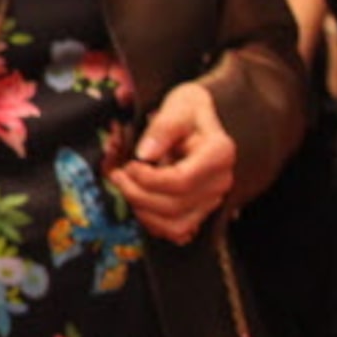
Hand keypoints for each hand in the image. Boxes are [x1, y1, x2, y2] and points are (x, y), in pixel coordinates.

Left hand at [106, 84, 236, 243]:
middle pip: (175, 206)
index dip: (148, 179)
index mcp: (219, 154)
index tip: (129, 165)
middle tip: (116, 174)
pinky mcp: (201, 210)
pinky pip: (177, 230)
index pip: (181, 180)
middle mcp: (220, 181)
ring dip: (142, 212)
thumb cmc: (188, 110)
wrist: (200, 118)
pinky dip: (152, 222)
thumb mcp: (177, 106)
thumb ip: (163, 127)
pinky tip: (137, 200)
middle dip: (136, 194)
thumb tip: (145, 154)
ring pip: (175, 225)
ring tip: (125, 187)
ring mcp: (212, 199)